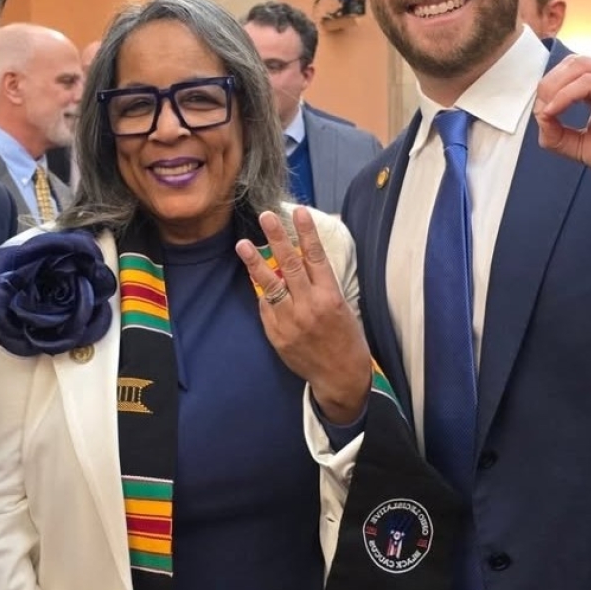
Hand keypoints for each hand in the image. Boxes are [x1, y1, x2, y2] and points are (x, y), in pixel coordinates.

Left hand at [236, 208, 371, 423]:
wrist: (340, 377)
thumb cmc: (347, 339)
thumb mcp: (344, 307)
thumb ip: (322, 286)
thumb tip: (303, 262)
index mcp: (330, 297)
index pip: (316, 256)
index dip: (306, 232)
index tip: (298, 212)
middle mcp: (309, 306)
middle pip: (289, 265)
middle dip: (277, 238)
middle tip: (266, 216)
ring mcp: (290, 321)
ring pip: (270, 285)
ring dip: (255, 263)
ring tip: (243, 244)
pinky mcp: (277, 335)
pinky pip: (266, 308)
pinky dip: (264, 294)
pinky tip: (259, 282)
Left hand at [533, 56, 590, 193]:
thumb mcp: (583, 146)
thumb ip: (559, 134)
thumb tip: (540, 118)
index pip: (573, 71)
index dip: (551, 87)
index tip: (541, 114)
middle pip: (574, 63)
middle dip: (549, 84)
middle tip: (541, 110)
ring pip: (580, 66)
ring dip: (555, 87)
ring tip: (547, 110)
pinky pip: (590, 82)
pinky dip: (566, 95)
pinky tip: (555, 111)